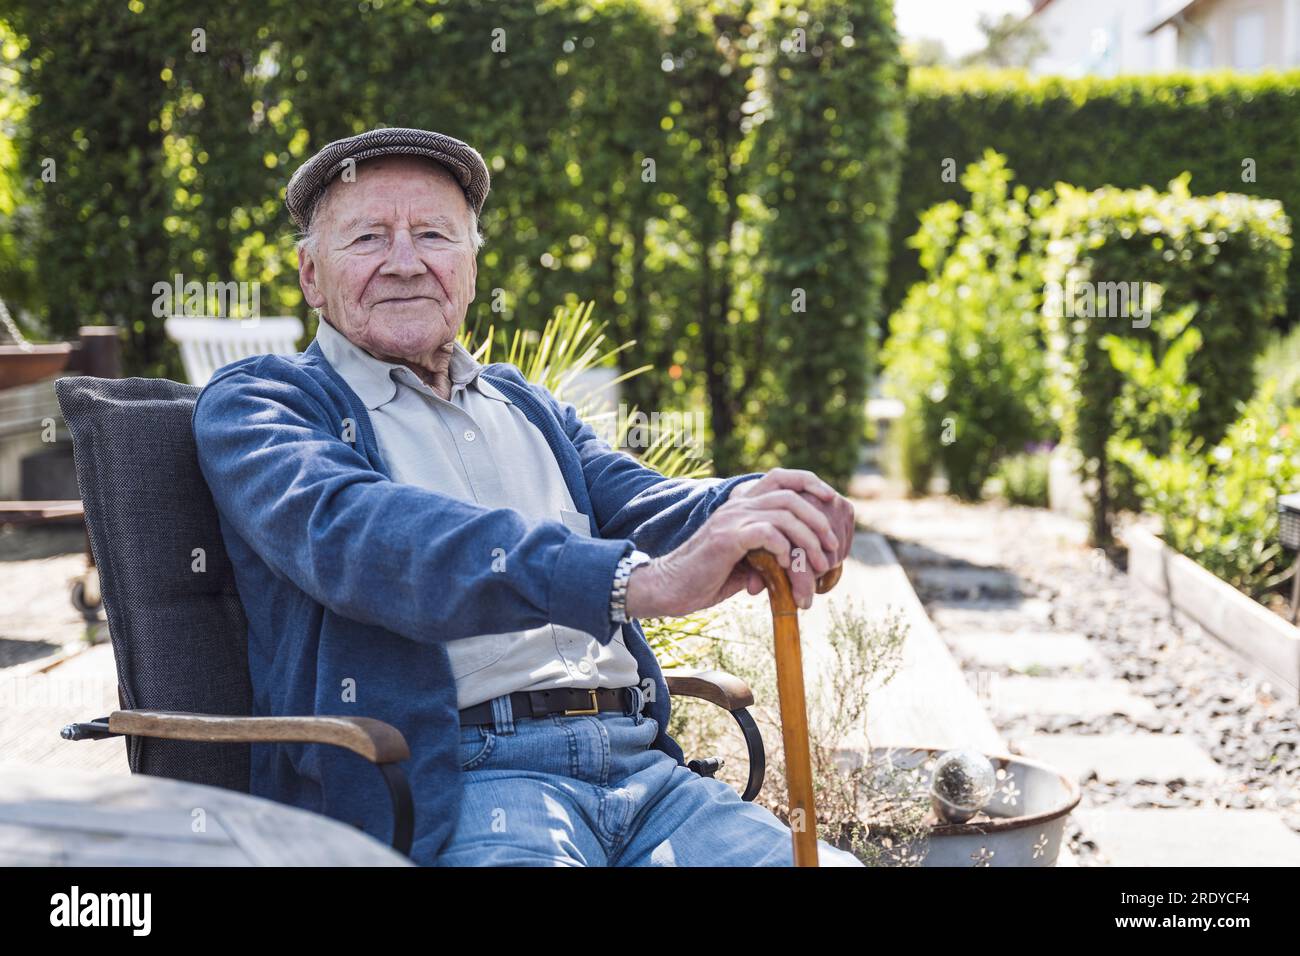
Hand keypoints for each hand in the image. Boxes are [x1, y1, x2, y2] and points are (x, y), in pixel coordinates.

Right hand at [625, 468, 847, 617]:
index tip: (831, 499)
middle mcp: (737, 506)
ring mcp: (731, 520)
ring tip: (818, 565)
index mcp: (741, 506)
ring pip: (784, 514)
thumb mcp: (743, 564)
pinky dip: (785, 548)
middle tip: (832, 548)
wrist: (668, 588)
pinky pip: (767, 533)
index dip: (810, 482)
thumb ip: (766, 556)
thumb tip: (795, 563)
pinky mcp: (726, 538)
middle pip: (791, 496)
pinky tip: (787, 565)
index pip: (781, 477)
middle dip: (819, 520)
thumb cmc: (703, 579)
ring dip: (809, 539)